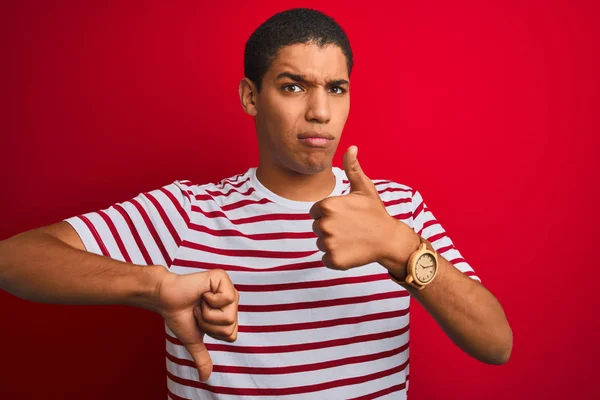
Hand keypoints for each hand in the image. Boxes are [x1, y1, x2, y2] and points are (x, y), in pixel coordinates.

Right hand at [155, 268, 238, 380]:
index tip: (200, 321)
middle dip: (209, 323)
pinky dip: (209, 300)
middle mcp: (232, 299)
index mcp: (229, 312)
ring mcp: (228, 287)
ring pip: (229, 315)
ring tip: (199, 302)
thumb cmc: (180, 316)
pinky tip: (202, 293)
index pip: (232, 335)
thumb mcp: (194, 340)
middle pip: (231, 326)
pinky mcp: (222, 277)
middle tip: (198, 311)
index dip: (213, 333)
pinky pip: (226, 299)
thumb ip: (202, 357)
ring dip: (207, 313)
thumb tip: (205, 378)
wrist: (166, 300)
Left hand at [309, 146, 418, 273]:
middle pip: (317, 227)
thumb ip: (352, 168)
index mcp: (327, 205)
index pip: (316, 212)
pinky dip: (336, 257)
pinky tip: (350, 250)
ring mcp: (328, 243)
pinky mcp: (333, 260)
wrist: (389, 239)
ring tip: (351, 238)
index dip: (330, 214)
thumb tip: (351, 147)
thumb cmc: (375, 212)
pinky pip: (326, 258)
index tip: (345, 216)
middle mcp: (324, 224)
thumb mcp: (364, 188)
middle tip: (350, 228)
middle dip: (331, 228)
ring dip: (333, 243)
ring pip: (321, 243)